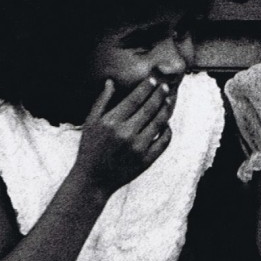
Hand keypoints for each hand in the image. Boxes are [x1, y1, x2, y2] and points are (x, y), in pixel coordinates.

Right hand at [74, 77, 173, 192]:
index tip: (153, 80)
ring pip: (158, 123)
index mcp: (112, 122)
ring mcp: (138, 148)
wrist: (93, 179)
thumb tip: (111, 81)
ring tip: (169, 101)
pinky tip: (167, 124)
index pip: (134, 100)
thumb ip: (101, 101)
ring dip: (166, 110)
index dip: (146, 88)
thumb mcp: (90, 123)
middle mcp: (126, 133)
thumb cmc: (90, 148)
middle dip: (159, 95)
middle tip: (166, 87)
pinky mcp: (146, 160)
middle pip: (149, 109)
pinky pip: (162, 142)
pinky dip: (167, 132)